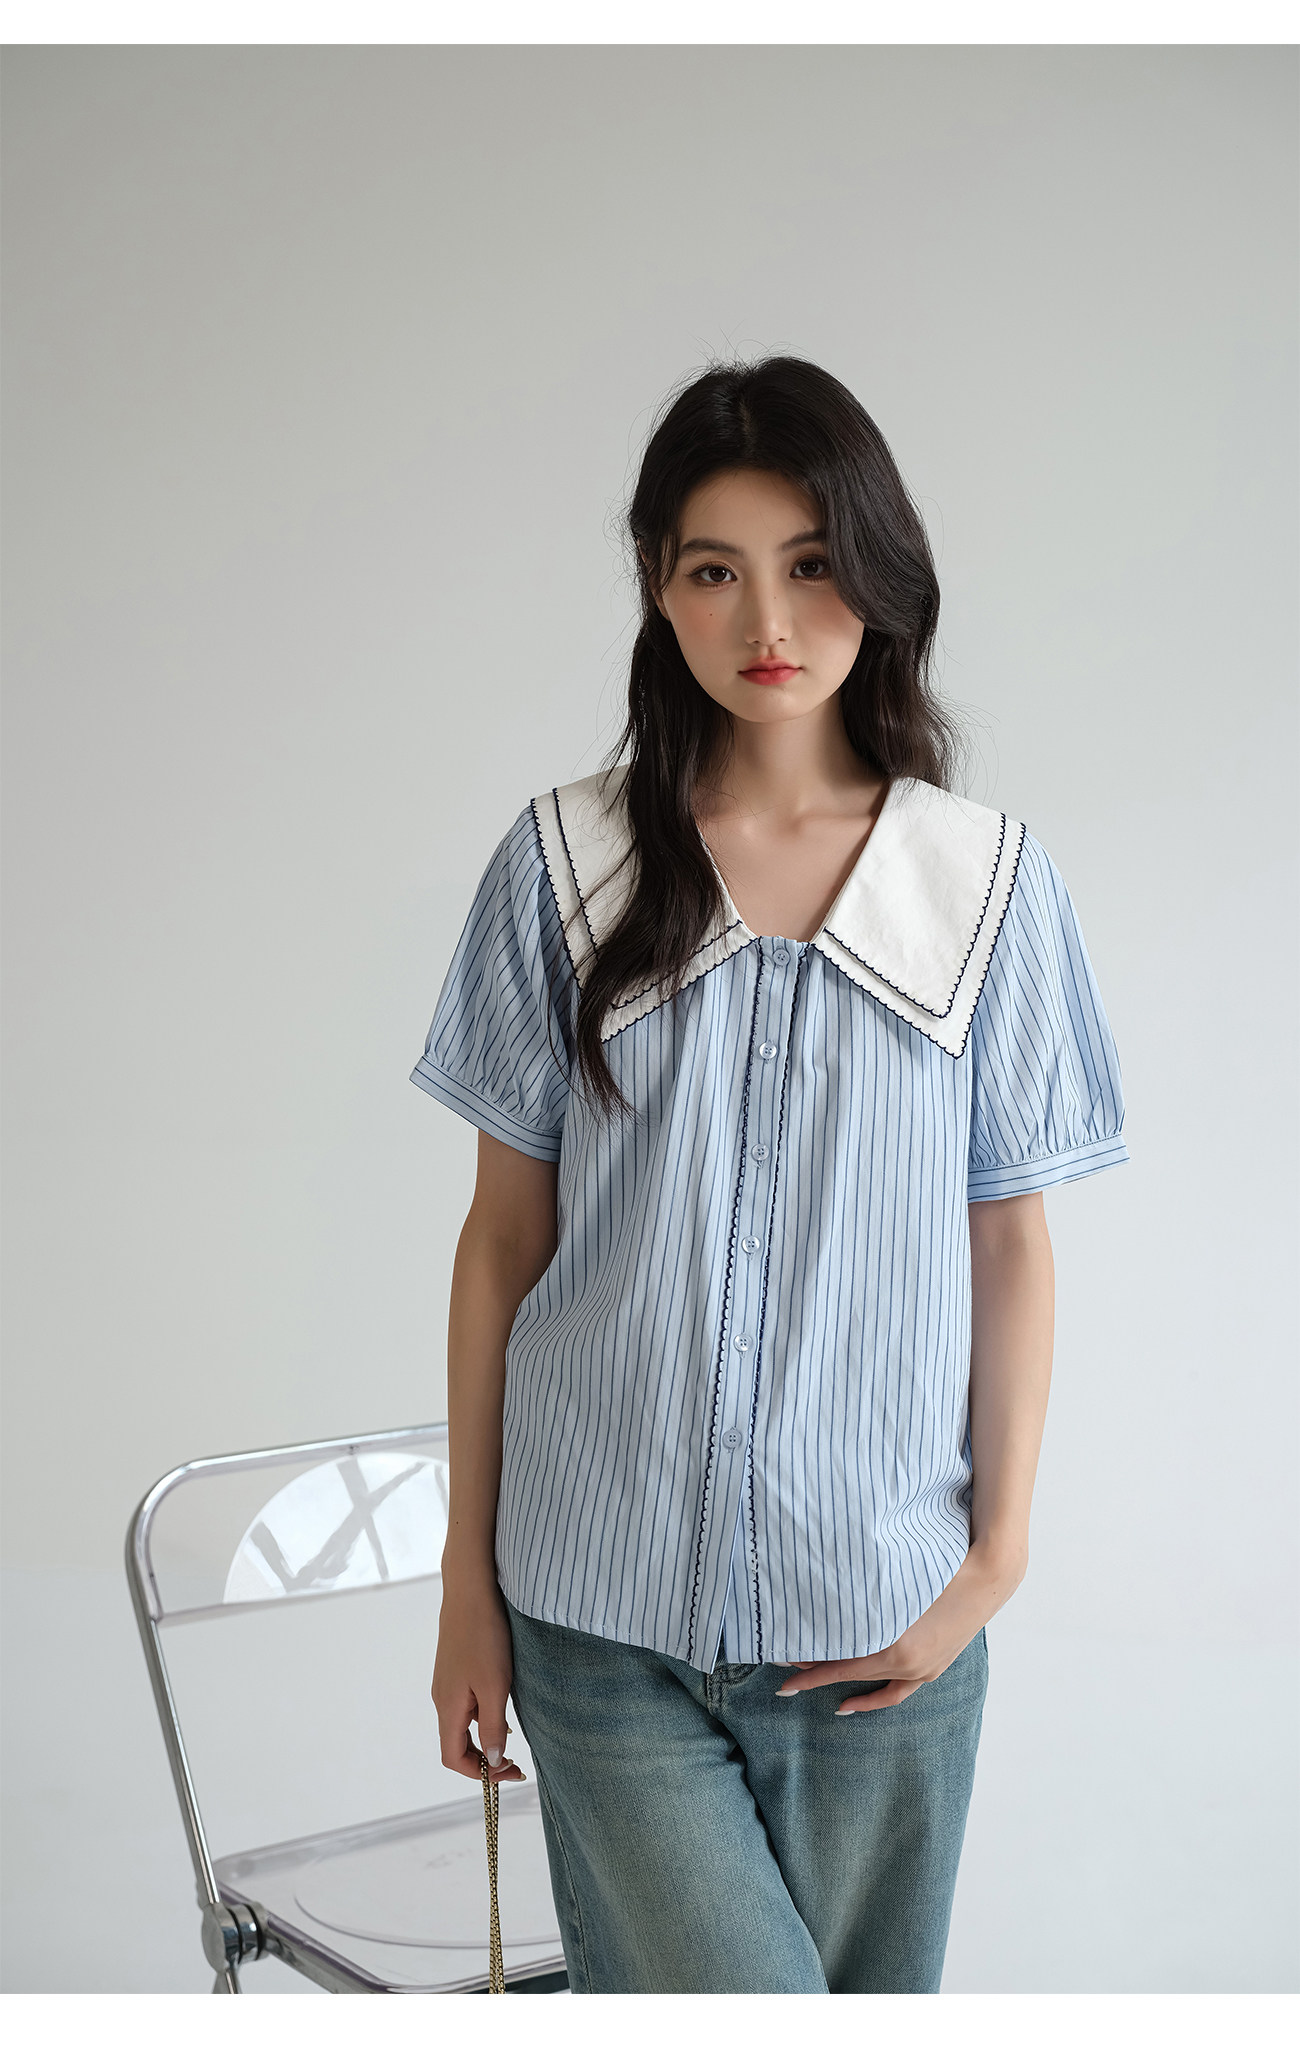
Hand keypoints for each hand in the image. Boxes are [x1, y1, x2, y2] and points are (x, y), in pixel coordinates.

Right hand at [431, 1568, 526, 1785]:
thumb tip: (492, 1760)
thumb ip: (491, 1726)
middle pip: (456, 1743)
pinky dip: (482, 1714)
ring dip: (484, 1735)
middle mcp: (442, 1698)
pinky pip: (465, 1703)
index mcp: (449, 1707)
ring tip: (512, 1732)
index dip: (479, 1773)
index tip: (509, 1772)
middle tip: (516, 1762)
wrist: (470, 1590)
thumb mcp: (495, 1685)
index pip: (453, 1758)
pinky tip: (501, 1701)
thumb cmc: (484, 1636)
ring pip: (461, 1723)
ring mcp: (446, 1682)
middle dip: (484, 1758)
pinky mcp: (454, 1667)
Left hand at [773, 1541, 1023, 1713]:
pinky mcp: (934, 1667)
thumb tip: (827, 1601)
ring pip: (872, 1683)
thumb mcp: (897, 1582)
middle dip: (816, 1668)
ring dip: (841, 1683)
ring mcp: (924, 1670)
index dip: (809, 1667)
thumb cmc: (944, 1566)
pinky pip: (898, 1691)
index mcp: (897, 1647)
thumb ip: (864, 1598)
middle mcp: (909, 1665)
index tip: (781, 1666)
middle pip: (850, 1672)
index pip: (840, 1664)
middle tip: (786, 1665)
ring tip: (811, 1683)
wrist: (992, 1571)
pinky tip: (853, 1701)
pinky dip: (874, 1698)